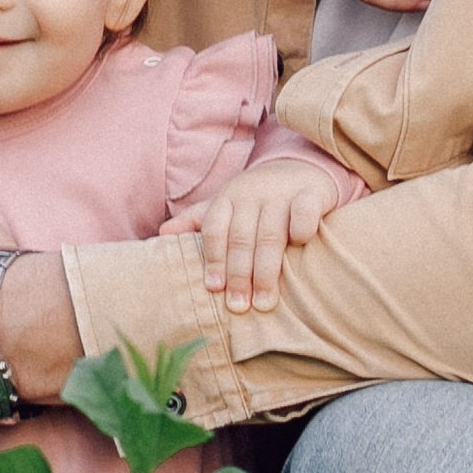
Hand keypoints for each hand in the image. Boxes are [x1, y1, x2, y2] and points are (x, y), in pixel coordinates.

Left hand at [184, 157, 343, 316]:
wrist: (301, 165)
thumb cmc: (258, 197)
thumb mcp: (227, 205)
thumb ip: (197, 221)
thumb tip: (161, 235)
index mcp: (228, 198)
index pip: (214, 229)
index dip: (214, 259)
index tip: (215, 289)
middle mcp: (252, 194)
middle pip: (241, 238)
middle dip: (239, 275)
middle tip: (239, 307)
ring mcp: (281, 193)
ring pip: (271, 233)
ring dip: (266, 270)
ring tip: (264, 303)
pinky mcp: (311, 193)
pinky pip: (304, 211)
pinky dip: (301, 228)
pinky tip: (300, 246)